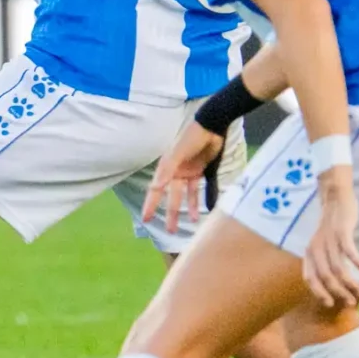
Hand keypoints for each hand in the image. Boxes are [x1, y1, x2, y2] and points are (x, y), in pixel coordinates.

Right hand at [140, 119, 225, 234]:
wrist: (212, 126)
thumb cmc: (192, 137)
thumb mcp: (178, 152)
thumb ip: (168, 168)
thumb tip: (156, 186)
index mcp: (166, 168)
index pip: (156, 190)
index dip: (150, 205)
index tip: (146, 219)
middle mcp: (175, 172)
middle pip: (171, 197)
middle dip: (170, 213)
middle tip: (169, 231)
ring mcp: (187, 173)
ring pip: (185, 196)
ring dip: (185, 210)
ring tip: (187, 226)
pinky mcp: (200, 172)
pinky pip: (198, 190)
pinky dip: (199, 200)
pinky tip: (201, 213)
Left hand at [300, 173, 358, 309]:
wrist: (335, 198)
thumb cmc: (331, 225)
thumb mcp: (322, 244)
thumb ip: (325, 260)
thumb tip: (334, 283)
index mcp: (309, 252)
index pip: (309, 278)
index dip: (319, 293)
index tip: (331, 304)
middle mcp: (315, 248)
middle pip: (325, 277)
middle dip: (339, 292)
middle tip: (352, 302)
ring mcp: (328, 240)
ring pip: (338, 268)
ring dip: (351, 282)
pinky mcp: (341, 232)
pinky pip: (349, 251)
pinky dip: (358, 263)